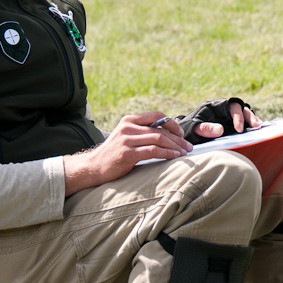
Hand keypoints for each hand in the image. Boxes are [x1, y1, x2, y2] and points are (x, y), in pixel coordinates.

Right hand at [63, 111, 190, 195]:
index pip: (157, 116)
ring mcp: (127, 140)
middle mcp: (128, 127)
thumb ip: (142, 133)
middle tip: (188, 146)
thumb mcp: (126, 137)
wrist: (94, 167)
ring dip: (175, 146)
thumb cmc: (114, 154)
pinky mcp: (127, 153)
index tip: (181, 134)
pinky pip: (153, 151)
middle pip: (160, 129)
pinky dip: (167, 153)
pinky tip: (175, 157)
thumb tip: (167, 135)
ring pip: (159, 139)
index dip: (172, 124)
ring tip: (184, 153)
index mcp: (129, 120)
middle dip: (178, 138)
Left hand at [179, 97, 262, 143]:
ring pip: (245, 114)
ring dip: (252, 121)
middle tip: (256, 126)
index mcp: (215, 106)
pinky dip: (250, 127)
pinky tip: (255, 134)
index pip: (231, 106)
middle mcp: (224, 110)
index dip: (237, 116)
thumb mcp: (193, 129)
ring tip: (258, 129)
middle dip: (249, 116)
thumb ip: (205, 128)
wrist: (185, 134)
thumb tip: (220, 130)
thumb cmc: (189, 129)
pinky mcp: (231, 125)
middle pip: (241, 108)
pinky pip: (244, 123)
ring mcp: (229, 117)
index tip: (239, 129)